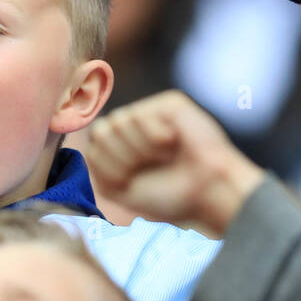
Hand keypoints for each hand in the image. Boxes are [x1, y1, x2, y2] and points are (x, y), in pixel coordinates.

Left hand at [85, 90, 263, 234]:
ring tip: (165, 156)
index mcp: (123, 146)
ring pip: (118, 122)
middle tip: (152, 168)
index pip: (94, 145)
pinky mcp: (170, 104)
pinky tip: (174, 143)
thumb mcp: (118, 187)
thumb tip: (94, 128)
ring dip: (140, 150)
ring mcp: (153, 113)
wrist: (206, 195)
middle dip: (123, 158)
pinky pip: (140, 115)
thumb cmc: (168, 196)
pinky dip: (153, 137)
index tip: (133, 182)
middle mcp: (137, 126)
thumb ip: (97, 159)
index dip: (110, 168)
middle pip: (102, 130)